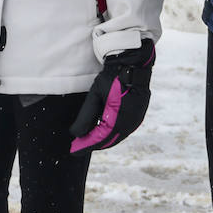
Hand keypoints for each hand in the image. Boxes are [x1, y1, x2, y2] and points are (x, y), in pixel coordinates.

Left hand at [69, 38, 154, 152]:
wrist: (133, 62)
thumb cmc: (113, 76)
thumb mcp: (95, 95)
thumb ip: (86, 116)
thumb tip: (76, 134)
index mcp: (120, 118)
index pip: (100, 138)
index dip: (85, 145)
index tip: (73, 150)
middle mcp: (131, 122)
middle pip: (110, 140)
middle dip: (93, 144)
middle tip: (77, 146)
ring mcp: (137, 118)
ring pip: (117, 135)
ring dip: (103, 139)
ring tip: (88, 139)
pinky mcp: (139, 113)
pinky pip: (124, 129)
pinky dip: (112, 132)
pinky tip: (102, 130)